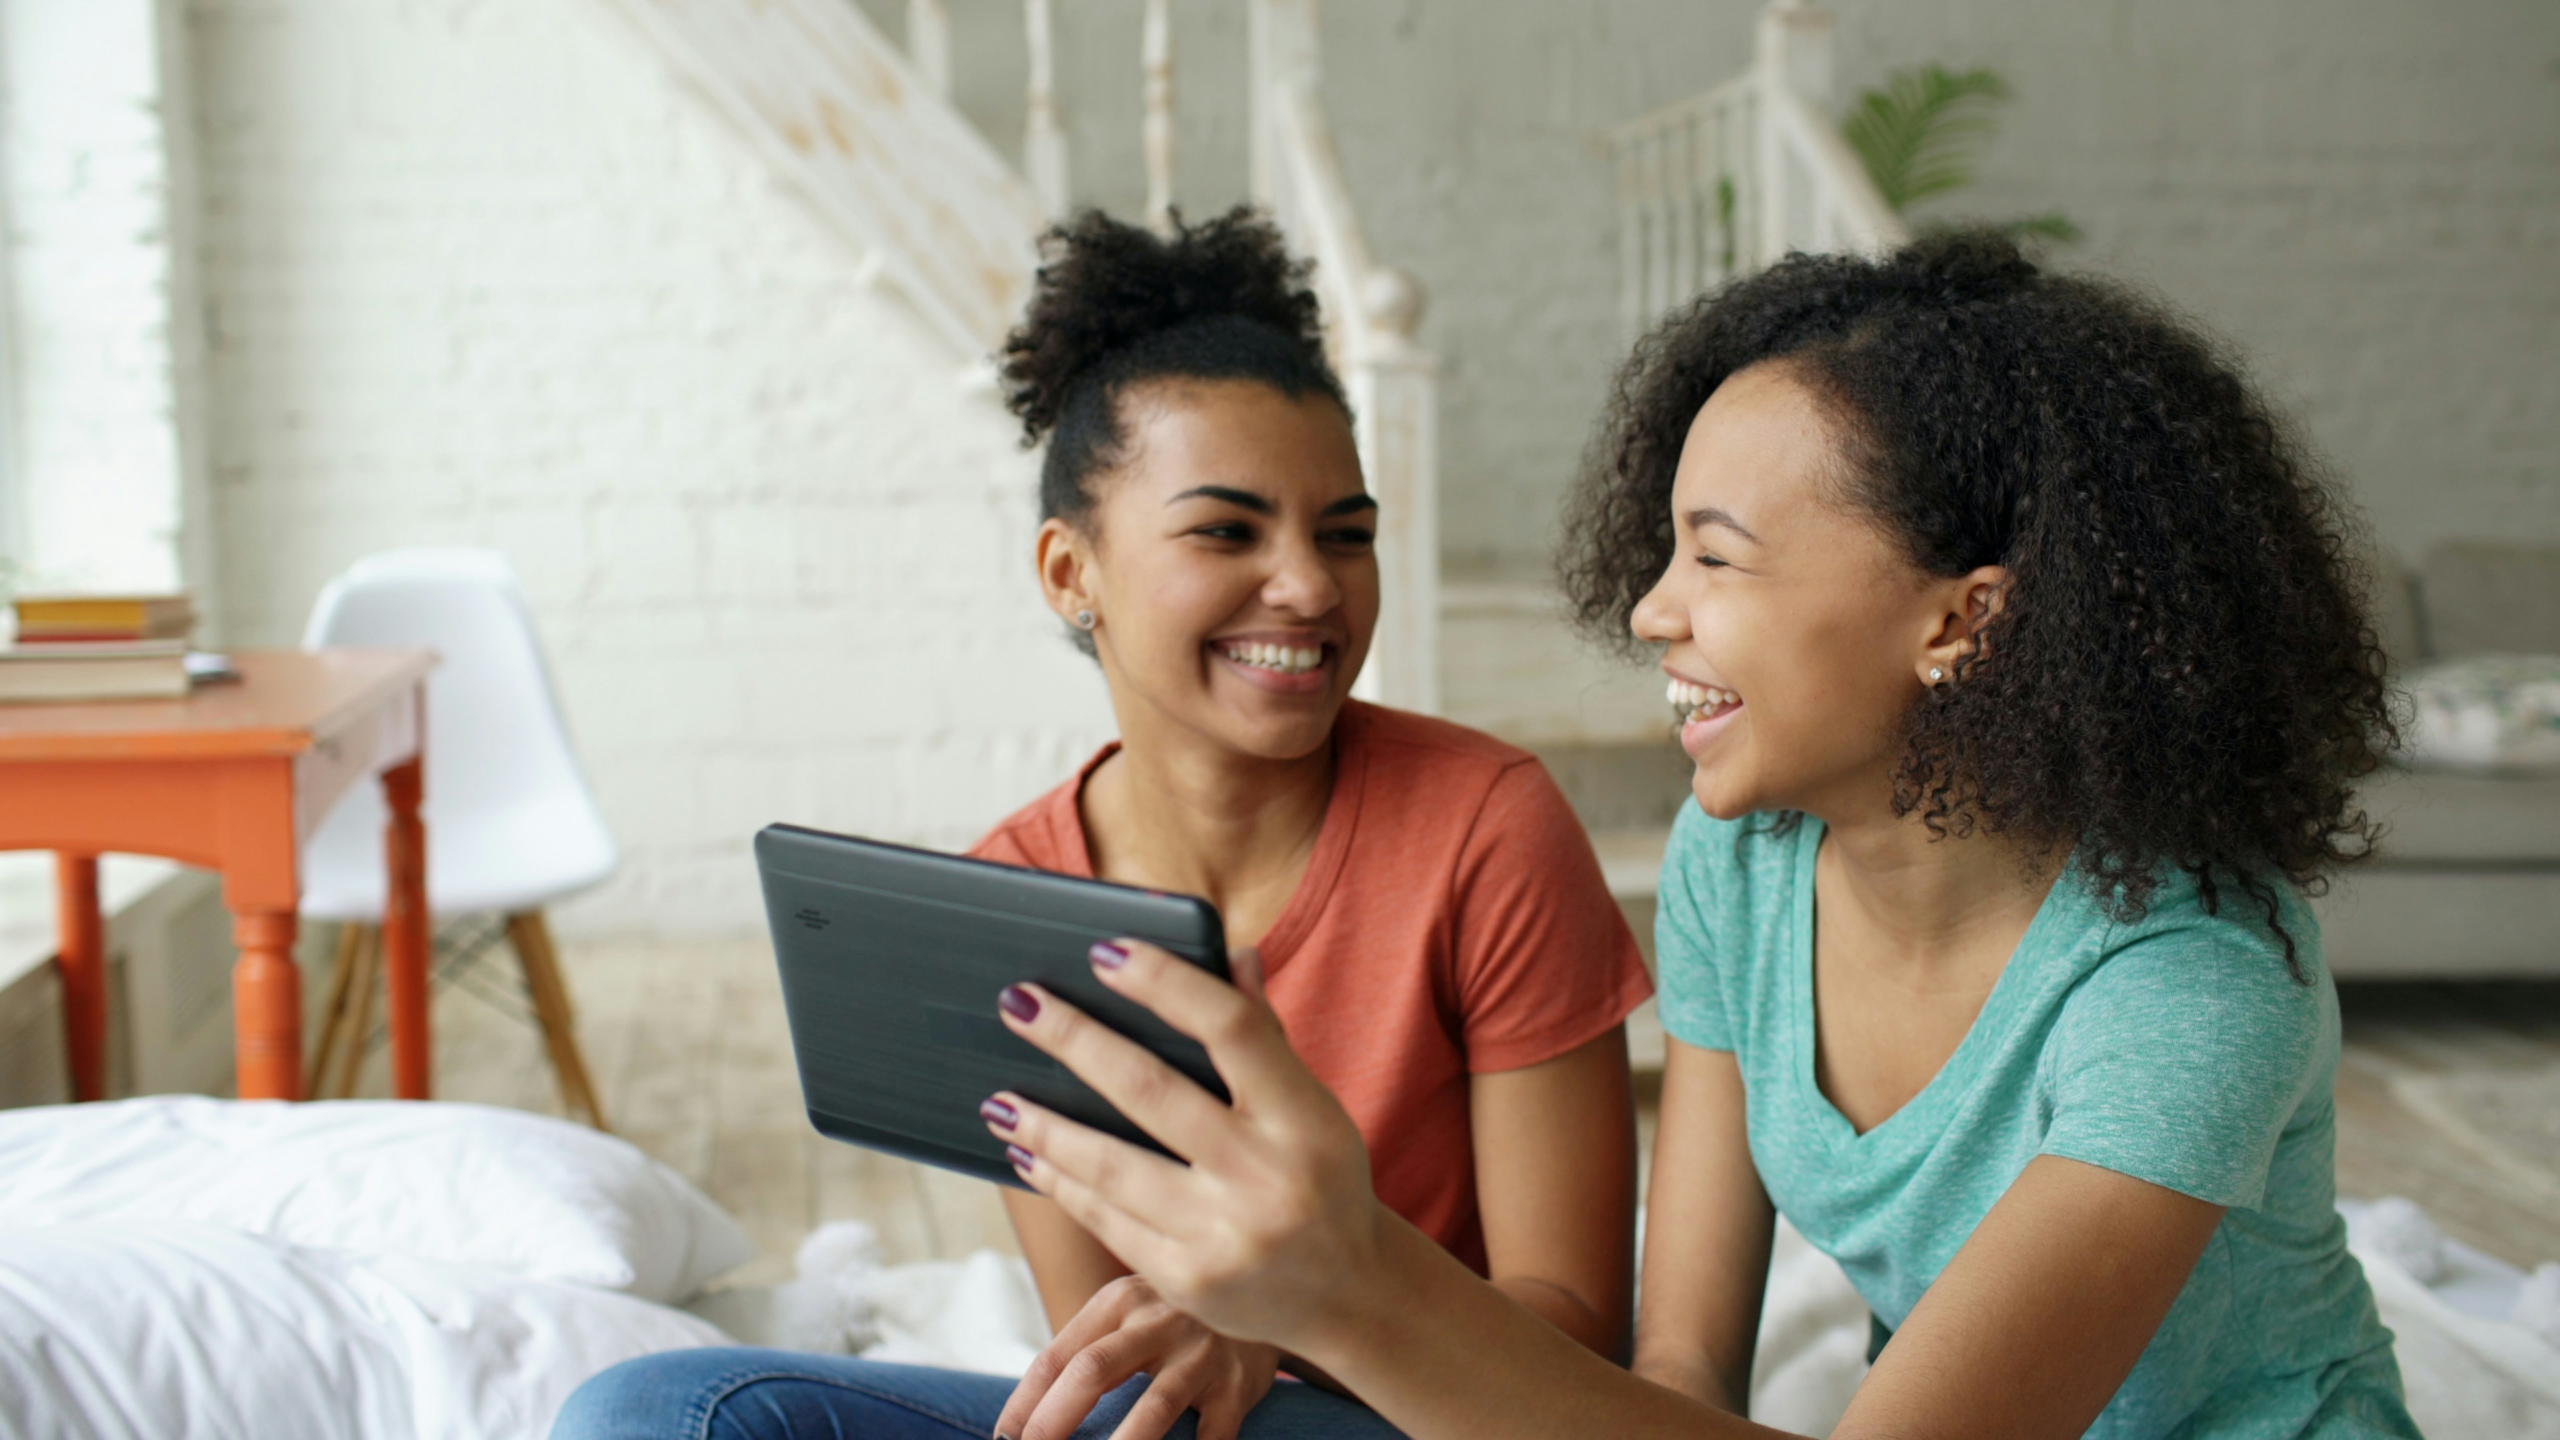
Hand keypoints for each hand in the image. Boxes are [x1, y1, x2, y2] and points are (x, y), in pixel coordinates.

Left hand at [982, 938, 1386, 1355]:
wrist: (1347, 1291)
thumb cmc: (1320, 1175)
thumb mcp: (1312, 1106)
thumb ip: (1265, 1036)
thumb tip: (1229, 954)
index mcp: (1303, 1118)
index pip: (1229, 1029)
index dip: (1165, 984)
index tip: (1105, 952)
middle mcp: (1265, 1176)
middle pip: (1150, 1091)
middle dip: (1074, 1040)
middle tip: (1018, 1002)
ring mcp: (1223, 1235)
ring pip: (1111, 1166)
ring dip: (1045, 1125)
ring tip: (997, 1097)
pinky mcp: (1188, 1280)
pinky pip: (1107, 1220)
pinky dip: (1062, 1182)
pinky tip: (1029, 1153)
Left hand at [995, 1274, 1278, 1439]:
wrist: (1264, 1286)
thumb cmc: (1177, 1314)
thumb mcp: (1132, 1308)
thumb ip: (1090, 1346)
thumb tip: (1029, 1413)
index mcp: (1120, 1301)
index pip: (1056, 1356)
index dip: (1024, 1404)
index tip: (1005, 1439)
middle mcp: (1158, 1321)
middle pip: (1092, 1371)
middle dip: (1052, 1422)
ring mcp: (1201, 1354)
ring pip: (1152, 1407)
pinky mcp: (1237, 1386)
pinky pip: (1210, 1436)